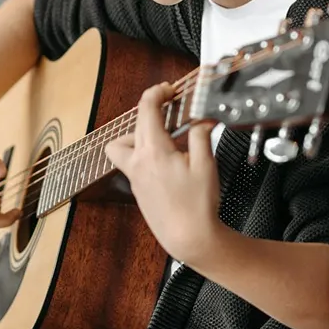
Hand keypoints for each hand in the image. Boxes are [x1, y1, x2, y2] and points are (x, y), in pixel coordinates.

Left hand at [104, 82, 224, 265]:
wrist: (188, 238)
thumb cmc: (197, 206)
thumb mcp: (206, 164)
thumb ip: (201, 135)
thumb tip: (203, 118)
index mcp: (154, 151)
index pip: (147, 109)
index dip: (157, 92)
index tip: (168, 90)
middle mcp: (138, 162)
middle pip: (136, 123)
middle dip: (152, 110)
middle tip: (171, 107)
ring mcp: (134, 176)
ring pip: (122, 144)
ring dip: (138, 133)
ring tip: (161, 136)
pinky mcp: (136, 187)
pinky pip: (130, 161)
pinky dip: (142, 152)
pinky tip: (164, 159)